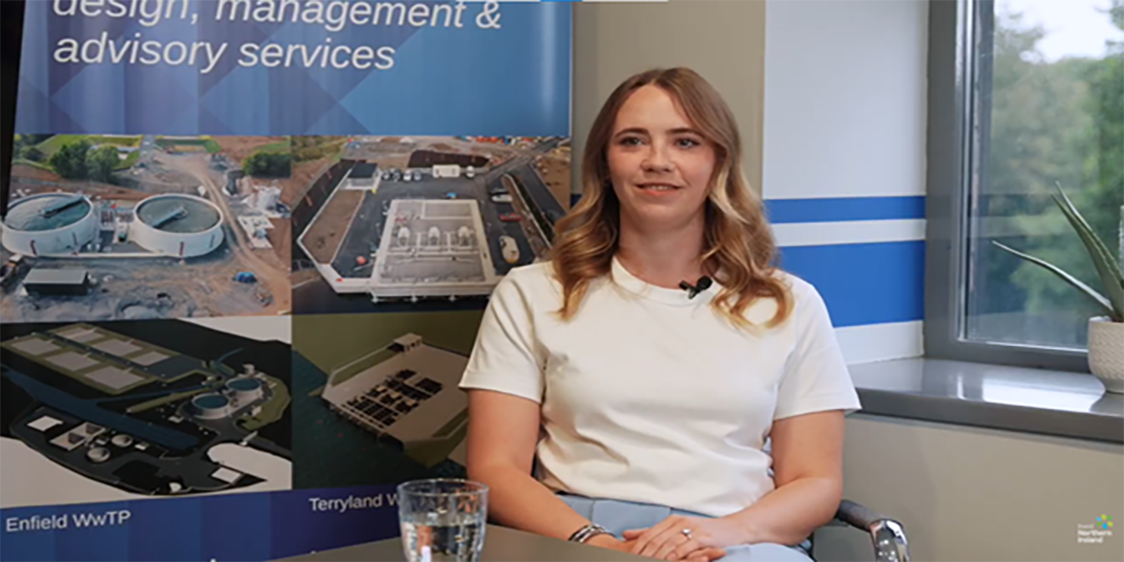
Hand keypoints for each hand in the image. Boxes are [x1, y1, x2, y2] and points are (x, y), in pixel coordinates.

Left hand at [586, 533, 725, 560]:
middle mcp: (679, 522)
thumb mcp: (677, 530)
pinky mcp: (702, 536)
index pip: (649, 534)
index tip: (628, 556)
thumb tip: (627, 535)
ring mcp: (691, 529)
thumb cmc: (704, 532)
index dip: (638, 547)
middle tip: (635, 560)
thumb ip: (652, 532)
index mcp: (671, 521)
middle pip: (656, 539)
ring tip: (649, 561)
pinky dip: (677, 554)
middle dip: (644, 553)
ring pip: (669, 543)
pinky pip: (687, 546)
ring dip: (658, 555)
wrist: (732, 529)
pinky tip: (671, 560)